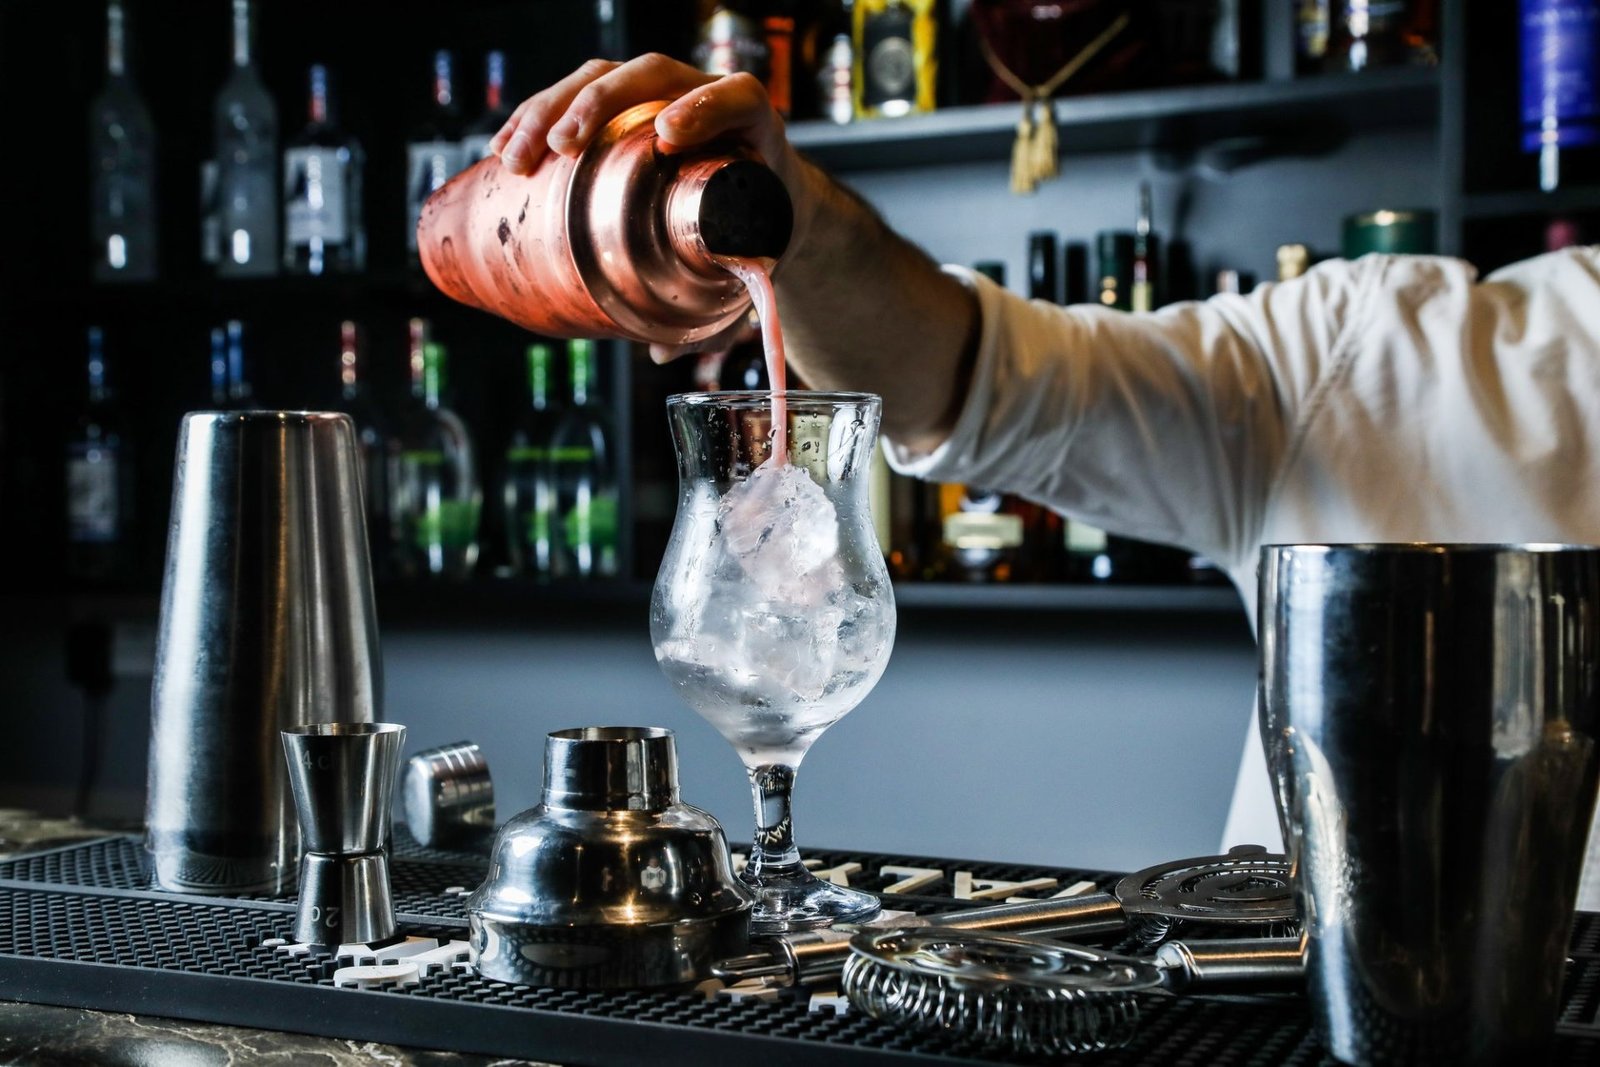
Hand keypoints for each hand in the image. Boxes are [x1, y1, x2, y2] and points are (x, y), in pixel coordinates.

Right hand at [488, 54, 821, 361]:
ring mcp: (661, 94)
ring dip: (550, 108)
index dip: (705, 106)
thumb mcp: (751, 268)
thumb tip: (664, 352)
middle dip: (598, 104)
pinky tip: (504, 148)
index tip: (668, 135)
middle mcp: (706, 98)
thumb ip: (722, 313)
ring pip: (603, 77)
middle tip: (563, 147)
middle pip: (650, 75)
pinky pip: (576, 92)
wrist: (763, 206)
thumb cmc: (758, 235)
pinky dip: (535, 114)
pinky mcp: (624, 104)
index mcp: (753, 129)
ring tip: (516, 156)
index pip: (736, 98)